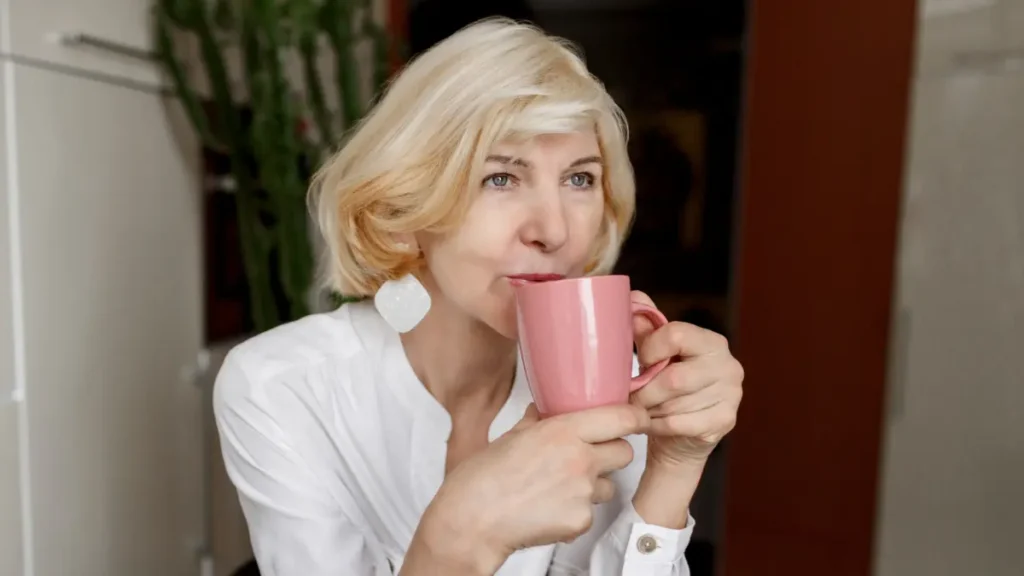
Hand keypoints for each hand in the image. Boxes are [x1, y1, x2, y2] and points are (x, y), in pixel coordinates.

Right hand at [413, 403, 649, 573]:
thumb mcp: (510, 436)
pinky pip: (591, 512)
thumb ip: (538, 421)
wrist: (471, 521)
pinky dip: (575, 511)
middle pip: (624, 452)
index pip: (622, 418)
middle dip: (612, 452)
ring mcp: (583, 492)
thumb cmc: (482, 478)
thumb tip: (546, 408)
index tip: (636, 418)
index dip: (635, 417)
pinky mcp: (580, 521)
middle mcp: (580, 459)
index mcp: (562, 431)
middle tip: (589, 456)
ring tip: (558, 488)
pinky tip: (549, 508)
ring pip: (609, 485)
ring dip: (593, 485)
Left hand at [630, 291, 743, 468]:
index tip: (641, 362)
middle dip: (645, 391)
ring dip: (649, 410)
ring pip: (675, 404)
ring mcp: (731, 396)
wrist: (681, 435)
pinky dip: (657, 426)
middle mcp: (728, 366)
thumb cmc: (666, 388)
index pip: (676, 334)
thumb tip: (632, 298)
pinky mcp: (725, 422)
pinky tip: (651, 424)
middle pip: (674, 378)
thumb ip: (647, 327)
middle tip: (631, 397)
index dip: (650, 349)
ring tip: (640, 410)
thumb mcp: (656, 354)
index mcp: (712, 342)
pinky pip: (679, 424)